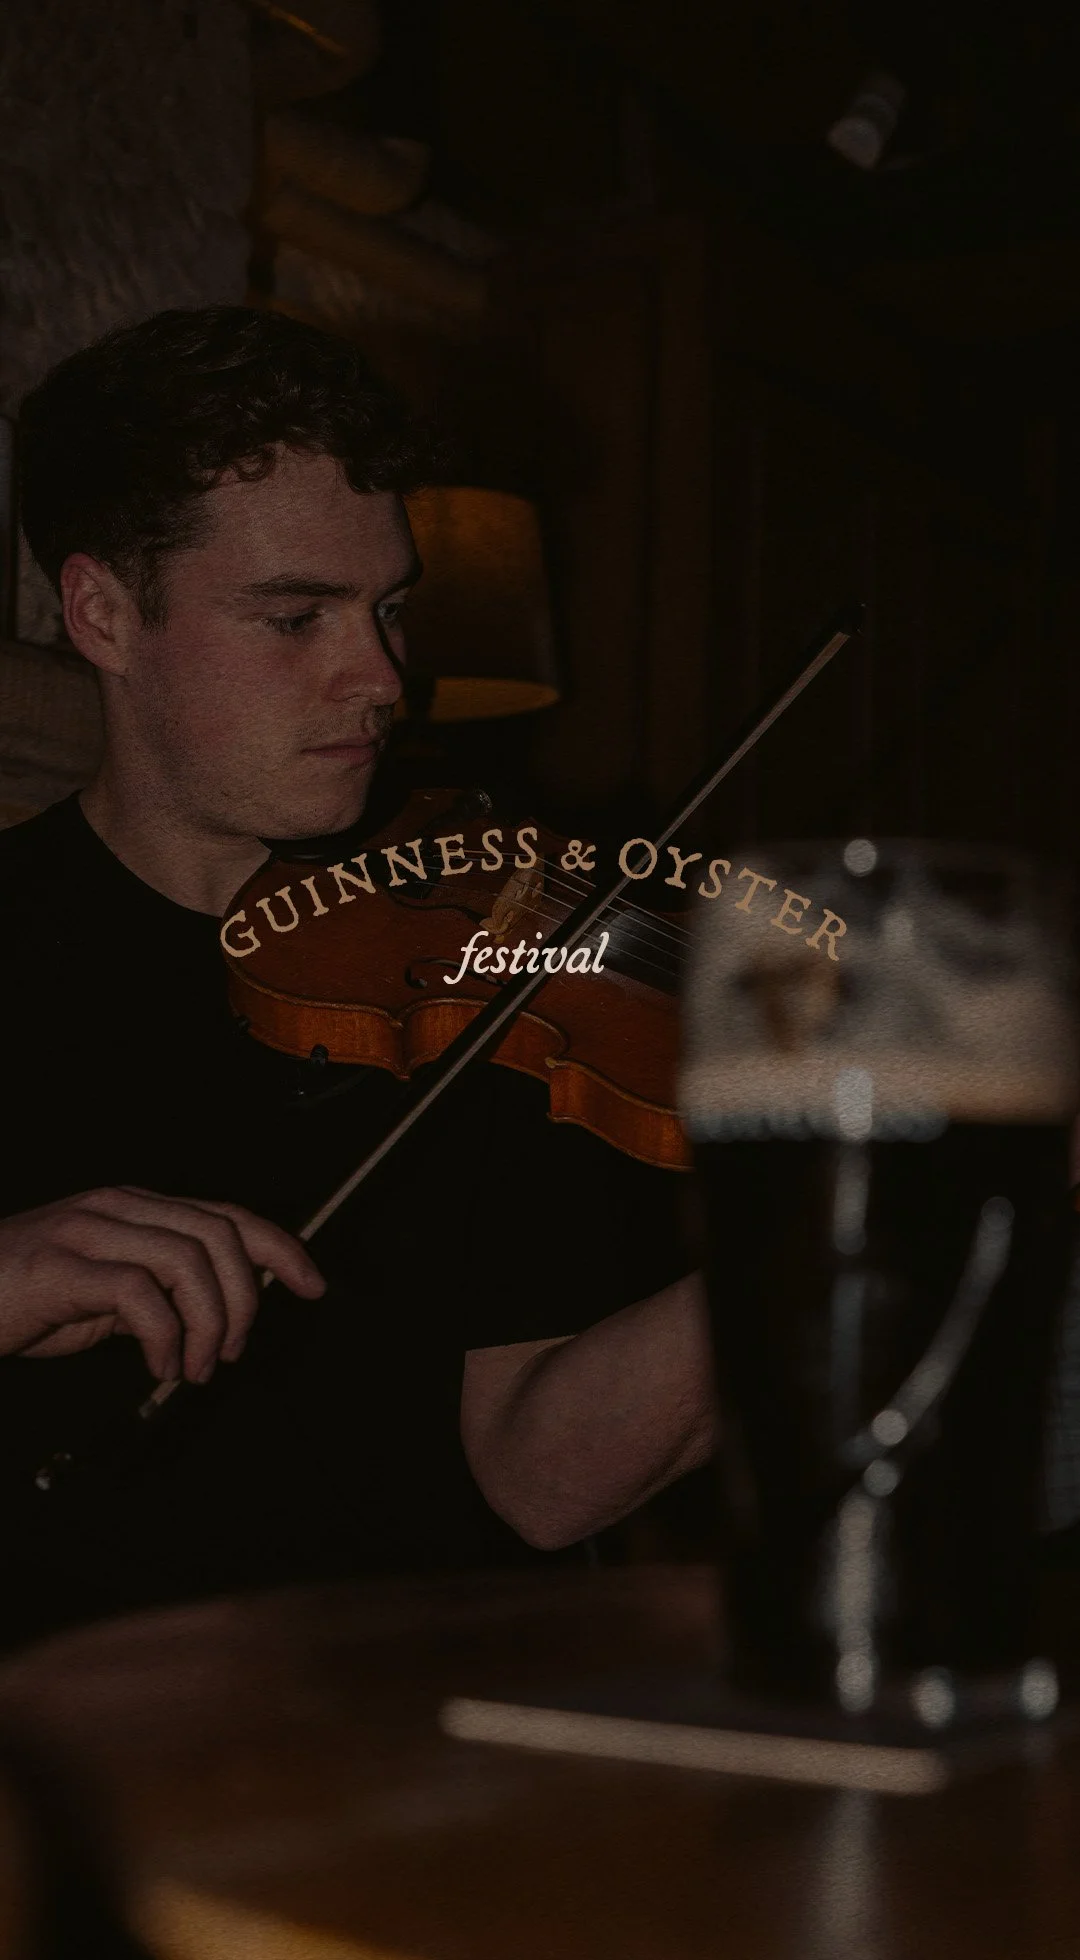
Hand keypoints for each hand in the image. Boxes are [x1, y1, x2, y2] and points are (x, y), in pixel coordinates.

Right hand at [0, 1186, 325, 1381]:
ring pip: (188, 1260)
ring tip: (194, 1369)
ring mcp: (89, 1231)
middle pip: (218, 1234)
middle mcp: (118, 1207)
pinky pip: (141, 1295)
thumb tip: (215, 1315)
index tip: (312, 1284)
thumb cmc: (21, 1299)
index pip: (226, 1214)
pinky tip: (159, 1365)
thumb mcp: (102, 1293)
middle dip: (245, 1300)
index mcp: (135, 1206)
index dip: (278, 1246)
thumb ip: (157, 1292)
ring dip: (209, 1325)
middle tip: (232, 1354)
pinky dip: (165, 1338)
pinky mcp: (63, 1268)